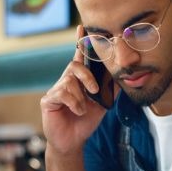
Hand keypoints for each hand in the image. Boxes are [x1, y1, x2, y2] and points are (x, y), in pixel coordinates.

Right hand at [40, 25, 107, 155]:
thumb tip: (123, 77)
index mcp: (79, 81)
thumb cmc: (85, 122)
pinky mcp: (49, 100)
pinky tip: (76, 111)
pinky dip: (74, 103)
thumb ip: (110, 91)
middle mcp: (66, 81)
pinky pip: (62, 93)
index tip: (82, 28)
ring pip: (70, 81)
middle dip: (87, 76)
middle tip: (95, 91)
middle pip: (74, 66)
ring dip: (81, 97)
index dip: (80, 43)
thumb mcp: (103, 105)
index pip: (79, 58)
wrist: (73, 142)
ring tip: (83, 109)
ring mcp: (56, 90)